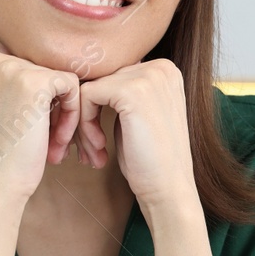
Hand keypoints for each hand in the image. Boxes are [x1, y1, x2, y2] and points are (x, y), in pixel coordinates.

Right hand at [0, 51, 82, 205]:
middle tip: (48, 141)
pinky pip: (72, 86)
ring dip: (63, 115)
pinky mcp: (35, 82)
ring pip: (60, 81)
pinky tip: (58, 139)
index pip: (27, 68)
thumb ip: (13, 81)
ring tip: (55, 144)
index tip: (30, 131)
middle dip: (53, 109)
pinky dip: (72, 114)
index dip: (37, 102)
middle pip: (44, 73)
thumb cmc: (3, 153)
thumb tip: (39, 62)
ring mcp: (10, 68)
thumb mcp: (0, 106)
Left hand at [75, 59, 198, 215]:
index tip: (97, 139)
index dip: (100, 107)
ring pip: (90, 88)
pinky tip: (99, 147)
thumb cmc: (152, 160)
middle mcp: (160, 67)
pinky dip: (85, 124)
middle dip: (90, 117)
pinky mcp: (131, 91)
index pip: (114, 75)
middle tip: (93, 149)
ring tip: (94, 152)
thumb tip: (92, 79)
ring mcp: (148, 76)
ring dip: (84, 123)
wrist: (169, 188)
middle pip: (101, 80)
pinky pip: (87, 96)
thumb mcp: (140, 116)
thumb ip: (123, 93)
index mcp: (165, 70)